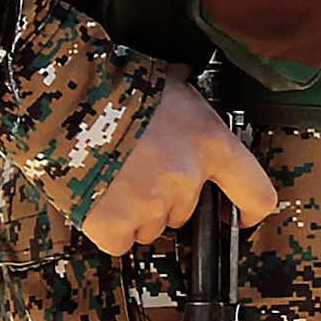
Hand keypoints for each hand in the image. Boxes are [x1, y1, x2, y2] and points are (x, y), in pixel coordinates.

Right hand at [81, 67, 279, 256]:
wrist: (64, 101)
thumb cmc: (118, 86)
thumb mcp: (172, 83)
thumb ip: (191, 99)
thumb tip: (192, 79)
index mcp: (211, 143)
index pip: (255, 192)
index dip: (250, 210)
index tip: (242, 217)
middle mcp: (187, 178)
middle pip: (186, 210)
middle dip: (165, 197)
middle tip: (138, 169)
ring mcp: (151, 205)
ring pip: (152, 227)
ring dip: (136, 212)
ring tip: (114, 177)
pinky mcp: (114, 225)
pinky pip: (119, 242)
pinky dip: (108, 227)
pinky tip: (97, 198)